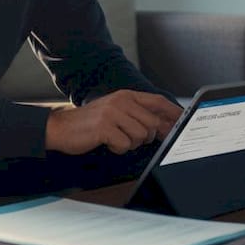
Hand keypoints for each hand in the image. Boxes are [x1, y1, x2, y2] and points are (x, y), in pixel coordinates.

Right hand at [45, 91, 182, 155]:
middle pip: (152, 123)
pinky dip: (118, 149)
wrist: (60, 128)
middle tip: (128, 138)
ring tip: (115, 139)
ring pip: (140, 136)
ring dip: (130, 144)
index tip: (184, 121)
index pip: (157, 101)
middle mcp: (121, 101)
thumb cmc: (89, 123)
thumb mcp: (114, 112)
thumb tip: (163, 127)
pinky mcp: (105, 127)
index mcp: (125, 96)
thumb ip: (137, 115)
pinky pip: (125, 144)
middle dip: (145, 137)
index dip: (173, 112)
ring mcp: (113, 113)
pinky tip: (107, 143)